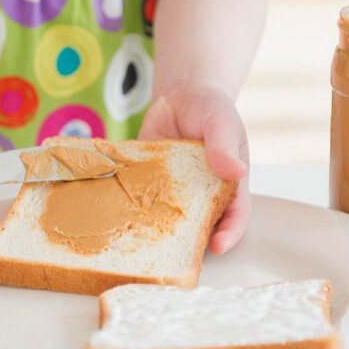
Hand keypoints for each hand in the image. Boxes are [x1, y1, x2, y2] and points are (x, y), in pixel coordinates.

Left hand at [139, 81, 250, 253]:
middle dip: (186, 244)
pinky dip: (127, 207)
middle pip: (198, 227)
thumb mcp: (221, 122)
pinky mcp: (147, 185)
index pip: (235, 216)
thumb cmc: (211, 110)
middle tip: (172, 252)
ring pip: (166, 220)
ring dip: (153, 231)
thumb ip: (224, 145)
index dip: (229, 234)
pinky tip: (113, 210)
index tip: (218, 246)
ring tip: (139, 238)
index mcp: (228, 186)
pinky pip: (138, 201)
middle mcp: (201, 197)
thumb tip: (236, 171)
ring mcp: (173, 193)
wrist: (180, 96)